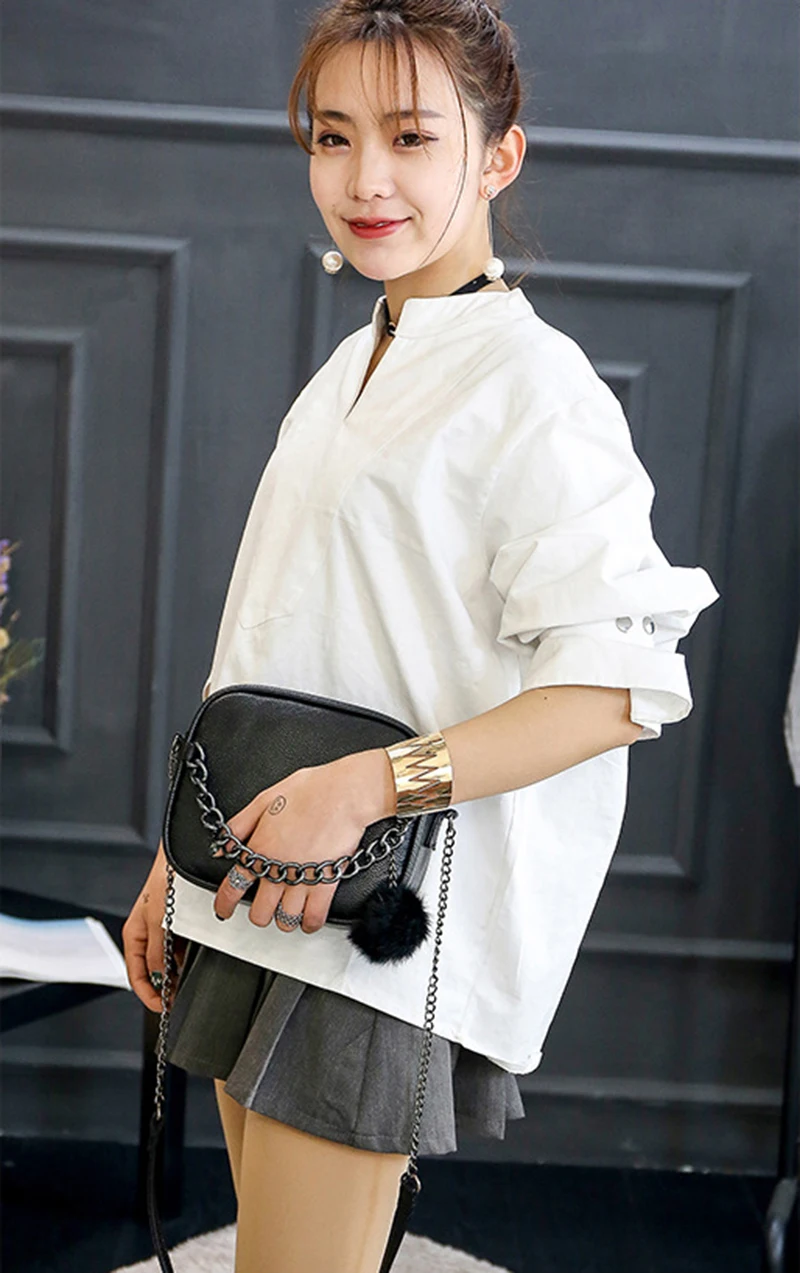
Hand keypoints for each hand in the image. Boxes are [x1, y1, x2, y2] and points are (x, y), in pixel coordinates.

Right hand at [122, 839, 187, 1011]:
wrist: (187, 853)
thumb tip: (159, 979)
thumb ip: (158, 952)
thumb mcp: (160, 919)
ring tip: (190, 985)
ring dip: (177, 975)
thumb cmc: (167, 879)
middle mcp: (148, 933)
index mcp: (135, 933)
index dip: (148, 994)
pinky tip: (198, 963)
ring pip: (168, 961)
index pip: (136, 974)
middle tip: (180, 1001)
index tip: (163, 1008)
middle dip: (165, 988)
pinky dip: (186, 960)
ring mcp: (164, 929)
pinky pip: (180, 948)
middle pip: (153, 971)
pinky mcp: (179, 923)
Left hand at [213, 749, 394, 931]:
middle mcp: (278, 869)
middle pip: (260, 913)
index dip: (224, 904)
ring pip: (285, 920)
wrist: (344, 793)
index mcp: (260, 848)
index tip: (223, 910)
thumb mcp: (264, 799)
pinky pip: (314, 917)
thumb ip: (240, 825)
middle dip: (259, 913)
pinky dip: (310, 923)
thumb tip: (222, 846)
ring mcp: (302, 879)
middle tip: (264, 906)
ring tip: (287, 911)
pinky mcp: (326, 883)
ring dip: (284, 919)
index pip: (233, 886)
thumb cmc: (310, 790)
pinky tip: (308, 918)